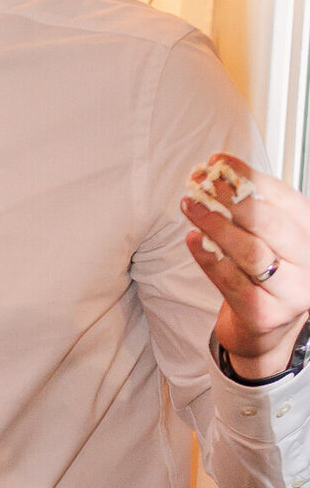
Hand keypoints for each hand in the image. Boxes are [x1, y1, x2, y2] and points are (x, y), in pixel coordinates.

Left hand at [182, 155, 309, 377]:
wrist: (265, 326)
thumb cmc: (264, 271)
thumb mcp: (268, 235)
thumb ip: (251, 207)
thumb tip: (214, 170)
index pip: (283, 197)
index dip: (248, 176)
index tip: (217, 161)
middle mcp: (308, 262)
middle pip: (270, 223)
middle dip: (233, 198)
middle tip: (202, 183)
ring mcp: (290, 292)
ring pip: (250, 252)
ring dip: (216, 225)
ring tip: (190, 205)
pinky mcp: (264, 314)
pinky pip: (231, 281)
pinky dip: (209, 258)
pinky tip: (193, 239)